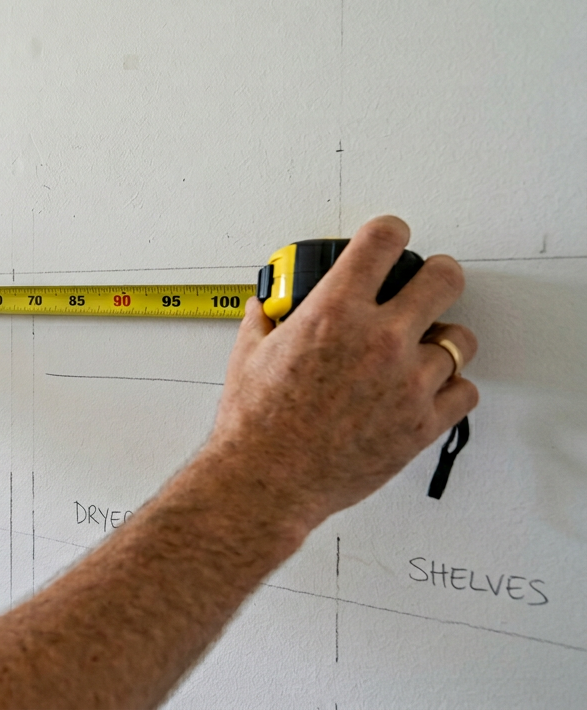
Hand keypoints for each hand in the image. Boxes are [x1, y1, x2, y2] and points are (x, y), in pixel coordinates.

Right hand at [205, 215, 478, 524]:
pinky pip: (464, 391)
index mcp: (334, 312)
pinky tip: (423, 389)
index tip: (391, 237)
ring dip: (441, 340)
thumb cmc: (256, 424)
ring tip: (419, 350)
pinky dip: (448, 388)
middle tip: (427, 285)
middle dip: (437, 275)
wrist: (266, 480)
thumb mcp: (249, 353)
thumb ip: (267, 318)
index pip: (384, 241)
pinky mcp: (422, 423)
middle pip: (444, 279)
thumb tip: (269, 304)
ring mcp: (407, 382)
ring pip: (460, 340)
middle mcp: (379, 340)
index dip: (390, 232)